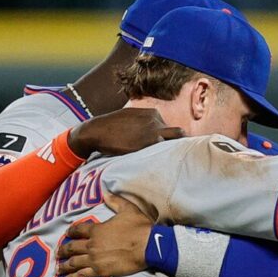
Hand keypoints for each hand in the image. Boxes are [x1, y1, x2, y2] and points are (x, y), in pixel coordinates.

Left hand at [55, 193, 156, 276]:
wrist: (149, 246)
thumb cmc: (139, 227)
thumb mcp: (128, 209)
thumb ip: (115, 201)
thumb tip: (105, 192)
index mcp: (96, 229)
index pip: (78, 230)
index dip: (71, 232)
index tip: (66, 234)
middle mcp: (91, 244)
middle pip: (72, 247)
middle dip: (63, 250)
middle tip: (57, 253)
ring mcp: (94, 258)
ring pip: (73, 262)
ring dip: (64, 265)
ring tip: (57, 269)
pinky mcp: (100, 270)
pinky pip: (82, 274)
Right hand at [67, 107, 182, 157]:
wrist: (97, 130)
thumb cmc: (112, 126)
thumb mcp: (131, 115)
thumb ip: (145, 121)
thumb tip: (154, 130)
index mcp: (153, 113)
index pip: (170, 128)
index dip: (168, 139)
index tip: (166, 148)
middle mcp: (156, 120)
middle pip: (178, 134)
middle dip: (180, 143)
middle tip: (179, 156)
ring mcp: (153, 131)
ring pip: (174, 142)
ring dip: (173, 151)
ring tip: (170, 162)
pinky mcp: (148, 143)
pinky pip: (163, 151)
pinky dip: (163, 157)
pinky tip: (159, 163)